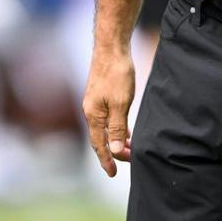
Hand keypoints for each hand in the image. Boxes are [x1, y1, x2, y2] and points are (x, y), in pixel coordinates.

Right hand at [82, 45, 134, 176]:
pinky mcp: (100, 95)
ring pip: (105, 128)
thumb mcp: (120, 103)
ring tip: (131, 148)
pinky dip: (116, 128)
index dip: (107, 160)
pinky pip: (107, 118)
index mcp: (93, 115)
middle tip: (130, 161)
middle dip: (114, 152)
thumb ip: (117, 127)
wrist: (111, 47)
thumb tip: (115, 150)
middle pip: (101, 138)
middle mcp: (91, 110)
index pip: (99, 144)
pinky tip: (126, 129)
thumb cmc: (116, 73)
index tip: (113, 174)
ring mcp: (95, 102)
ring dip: (117, 140)